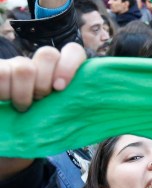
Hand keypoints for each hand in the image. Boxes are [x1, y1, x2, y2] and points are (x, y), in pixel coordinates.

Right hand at [0, 43, 85, 177]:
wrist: (12, 136)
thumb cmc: (43, 127)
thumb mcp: (65, 119)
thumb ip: (79, 110)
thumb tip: (105, 115)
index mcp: (62, 71)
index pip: (73, 51)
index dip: (69, 65)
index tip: (61, 88)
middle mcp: (41, 64)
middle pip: (48, 54)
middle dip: (45, 82)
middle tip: (41, 101)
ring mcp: (17, 65)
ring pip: (23, 66)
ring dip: (22, 92)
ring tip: (23, 106)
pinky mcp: (0, 71)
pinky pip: (1, 72)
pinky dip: (3, 90)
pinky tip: (4, 100)